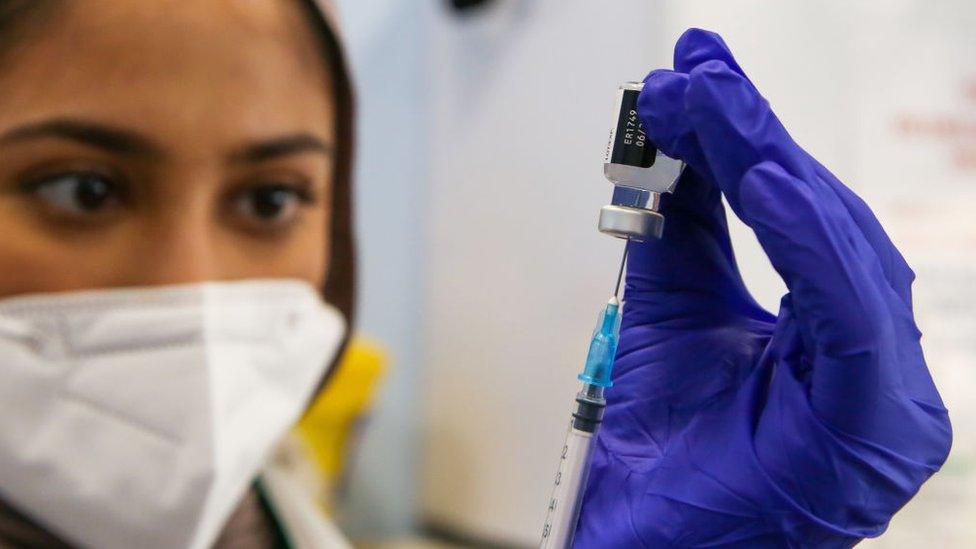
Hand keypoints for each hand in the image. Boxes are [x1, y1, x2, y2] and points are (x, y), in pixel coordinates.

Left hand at [575, 29, 951, 547]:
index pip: (804, 217)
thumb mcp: (675, 310)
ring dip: (769, 170)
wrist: (647, 544)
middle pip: (826, 223)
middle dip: (753, 142)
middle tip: (695, 75)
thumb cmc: (666, 447)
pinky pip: (850, 314)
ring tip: (711, 106)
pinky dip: (809, 242)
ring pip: (842, 252)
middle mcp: (877, 362)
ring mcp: (887, 397)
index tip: (698, 76)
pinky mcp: (875, 425)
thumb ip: (686, 227)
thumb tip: (678, 132)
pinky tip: (766, 182)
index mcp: (838, 339)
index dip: (752, 141)